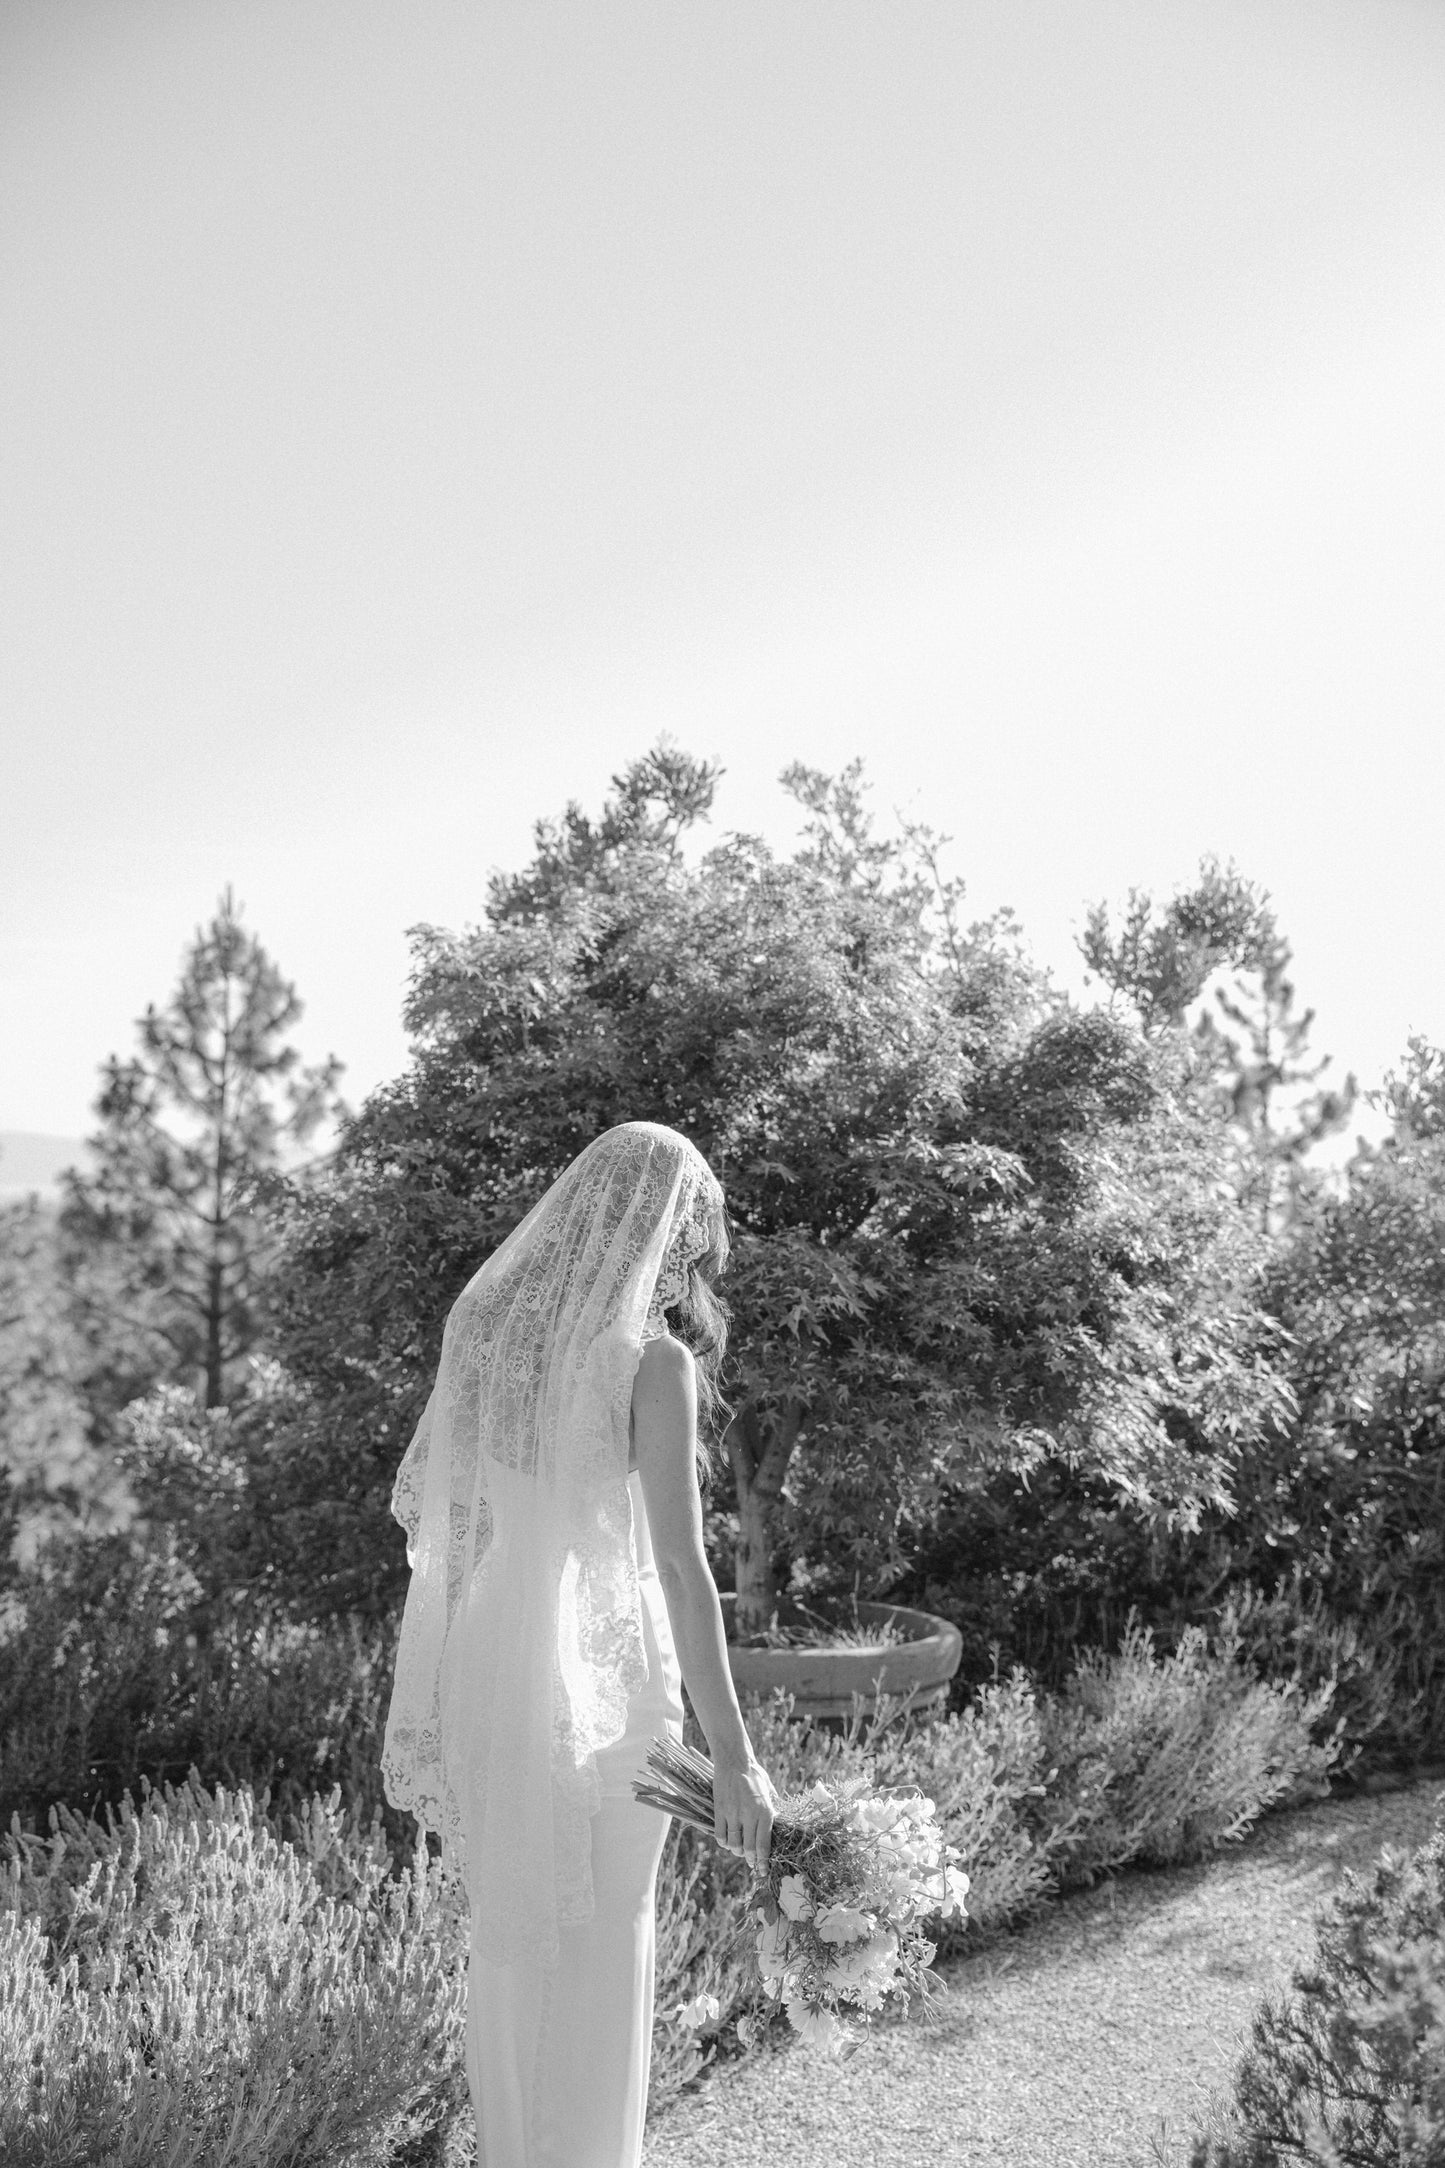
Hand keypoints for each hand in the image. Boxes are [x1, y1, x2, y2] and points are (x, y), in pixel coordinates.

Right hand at [711, 1749, 776, 1876]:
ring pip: (734, 1845)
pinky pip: (720, 1835)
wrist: (734, 1760)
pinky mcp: (720, 1810)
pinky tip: (728, 1840)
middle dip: (750, 1859)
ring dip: (737, 1851)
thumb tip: (776, 1826)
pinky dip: (724, 1842)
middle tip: (751, 1862)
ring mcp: (733, 1813)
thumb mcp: (769, 1791)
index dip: (763, 1861)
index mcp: (766, 1811)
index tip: (763, 1870)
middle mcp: (750, 1815)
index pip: (764, 1845)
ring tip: (739, 1850)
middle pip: (748, 1849)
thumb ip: (772, 1808)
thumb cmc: (754, 1775)